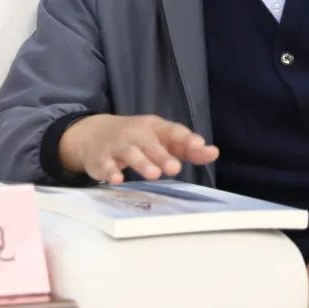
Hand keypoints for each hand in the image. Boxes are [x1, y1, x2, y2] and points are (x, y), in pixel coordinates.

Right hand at [59, 113, 218, 182]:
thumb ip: (187, 148)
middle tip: (176, 168)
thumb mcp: (162, 139)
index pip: (173, 131)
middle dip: (163, 155)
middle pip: (151, 143)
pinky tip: (117, 179)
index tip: (199, 145)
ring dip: (142, 163)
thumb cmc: (138, 139)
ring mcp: (118, 145)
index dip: (186, 138)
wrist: (94, 133)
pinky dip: (110, 171)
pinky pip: (105, 164)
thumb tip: (213, 153)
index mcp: (155, 127)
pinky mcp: (101, 158)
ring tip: (154, 175)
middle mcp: (137, 134)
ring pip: (130, 153)